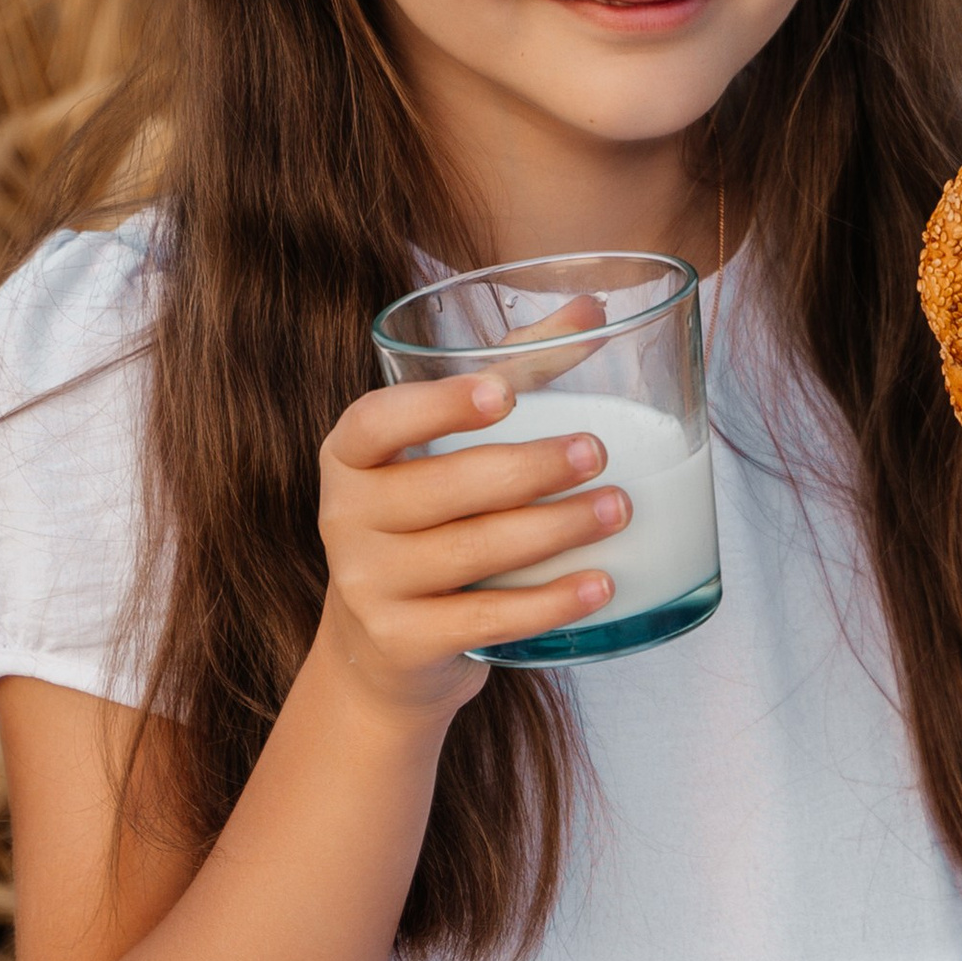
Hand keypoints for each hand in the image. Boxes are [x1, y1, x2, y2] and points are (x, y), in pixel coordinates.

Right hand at [314, 373, 624, 719]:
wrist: (384, 650)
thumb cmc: (431, 524)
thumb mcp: (447, 450)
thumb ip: (512, 375)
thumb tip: (595, 310)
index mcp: (349, 456)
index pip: (377, 423)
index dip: (436, 407)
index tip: (502, 394)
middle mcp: (344, 517)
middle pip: (443, 489)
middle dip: (529, 470)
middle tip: (597, 453)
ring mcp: (367, 585)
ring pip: (472, 553)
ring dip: (554, 531)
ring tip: (617, 509)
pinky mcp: (402, 643)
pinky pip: (485, 620)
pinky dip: (549, 602)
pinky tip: (601, 584)